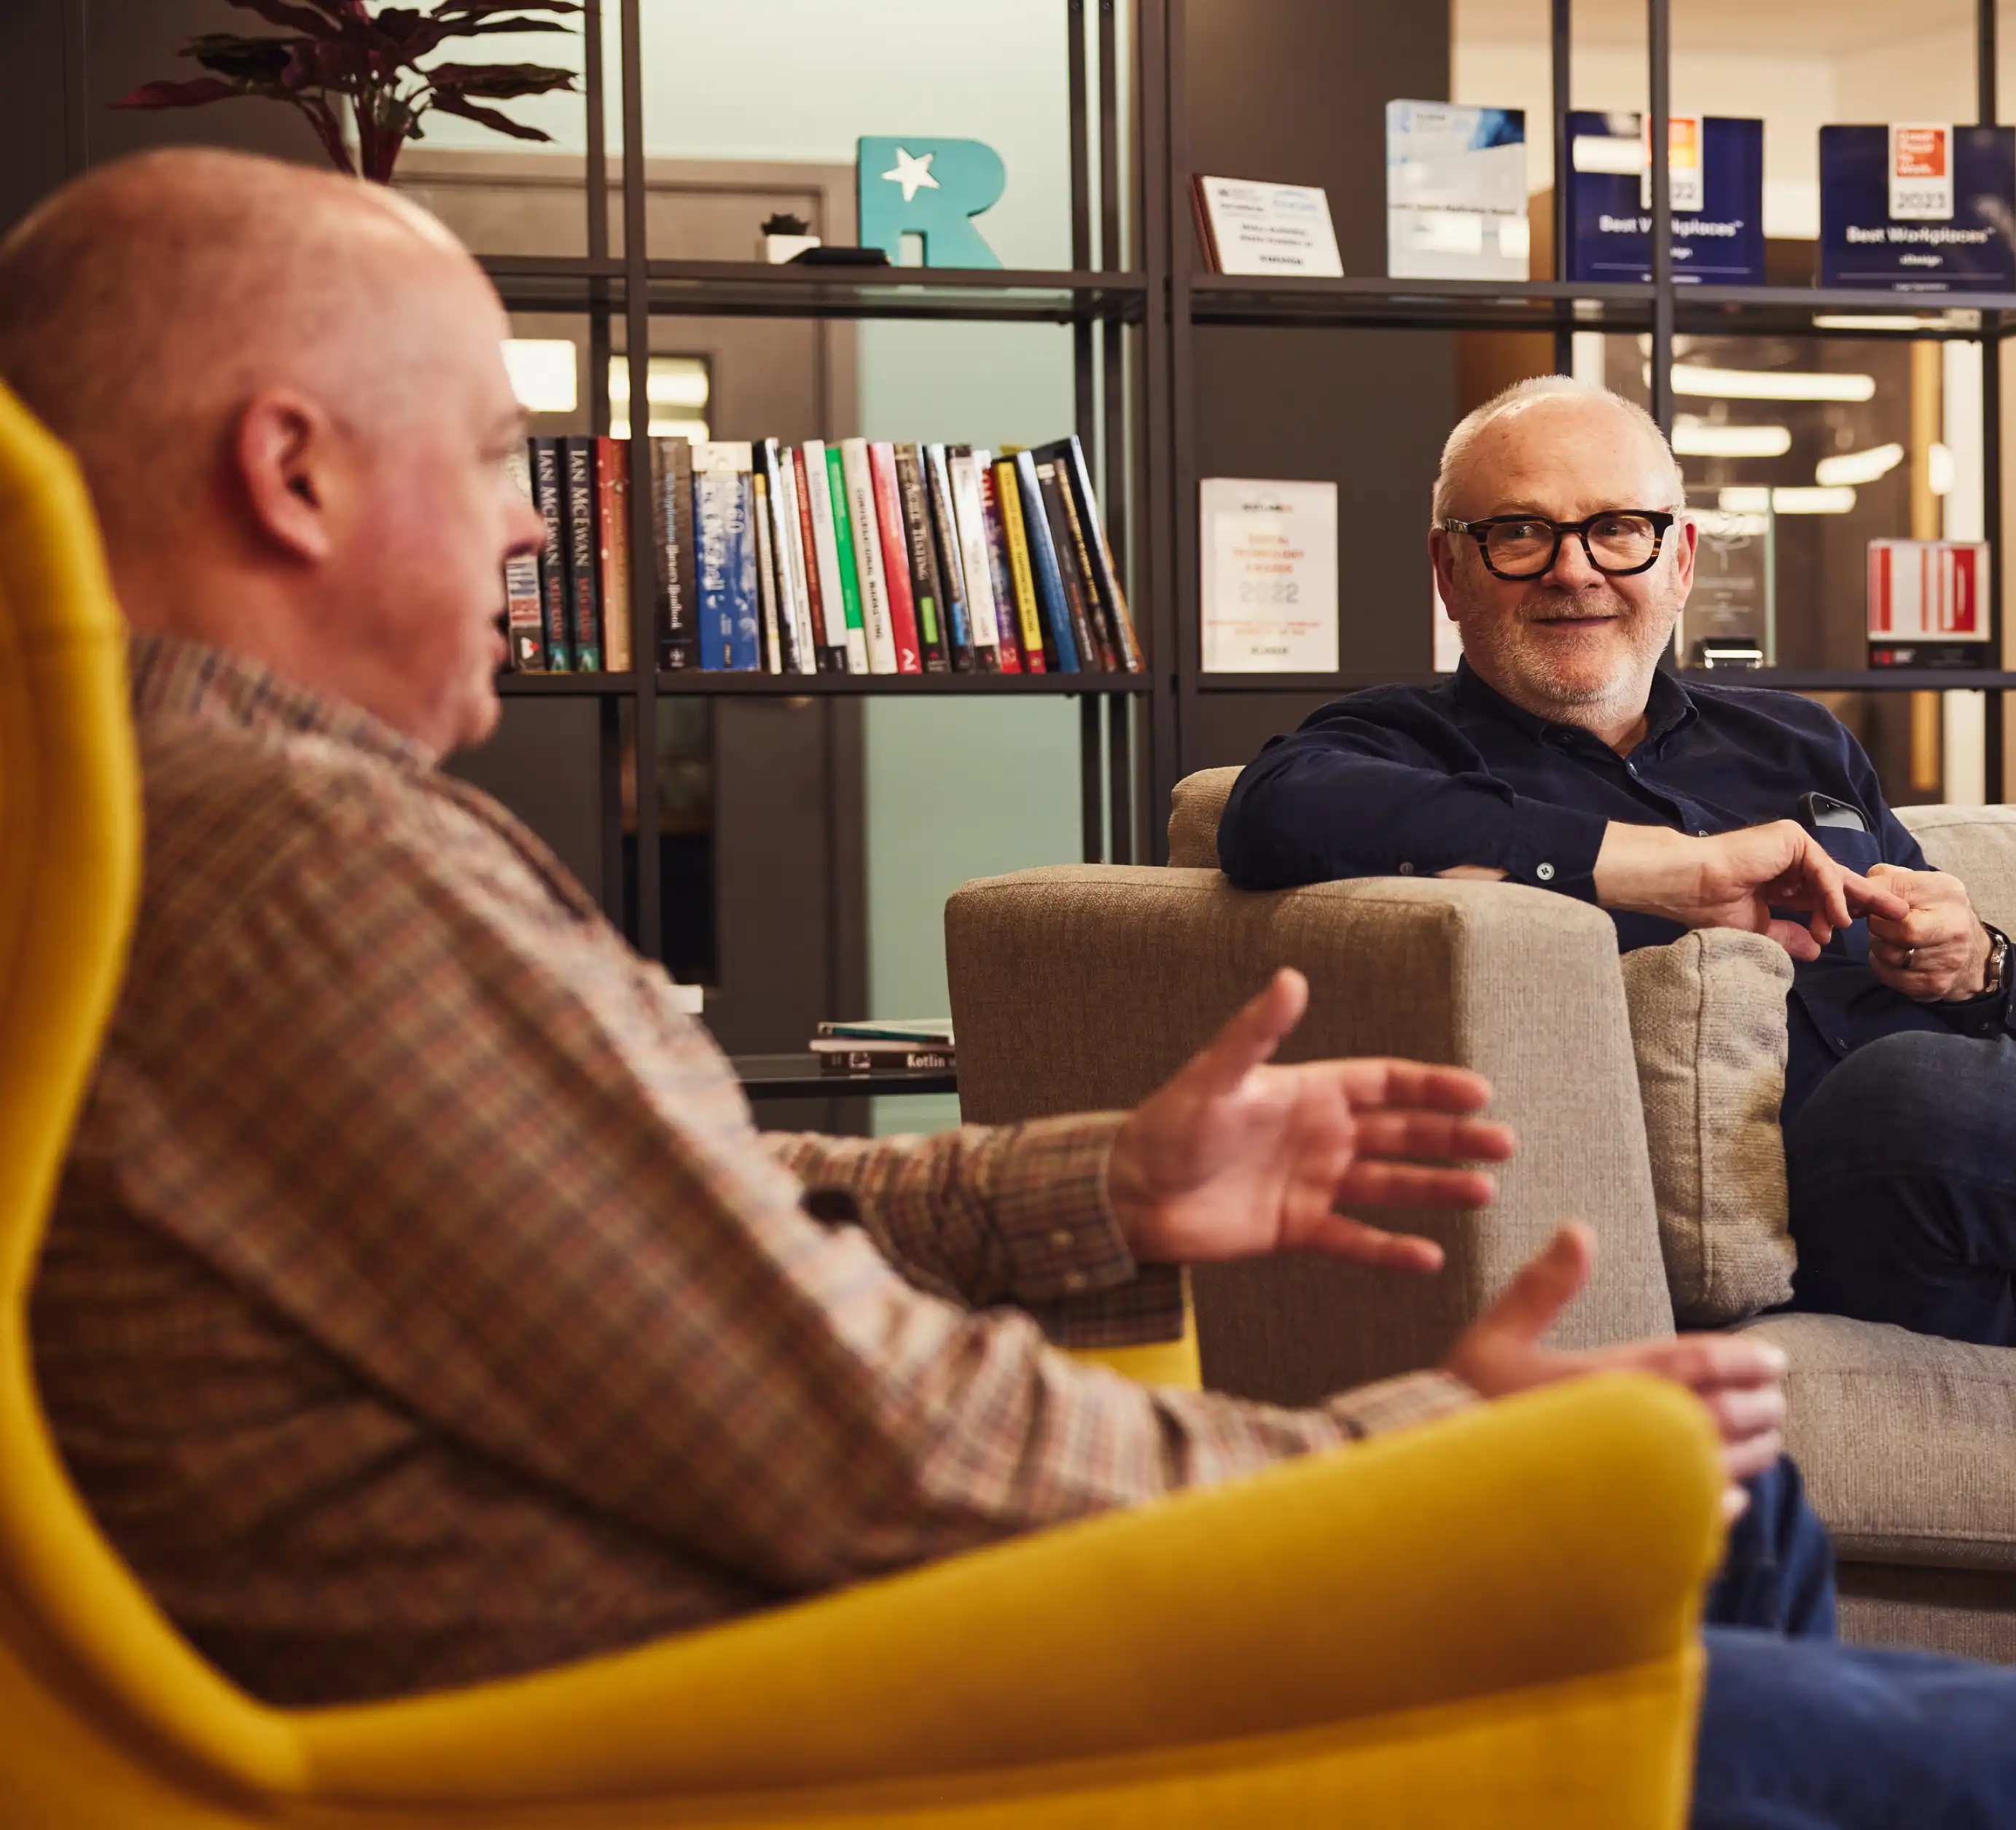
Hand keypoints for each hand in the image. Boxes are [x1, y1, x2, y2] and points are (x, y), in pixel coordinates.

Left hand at [1107, 968, 1514, 1275]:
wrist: (1129, 1196)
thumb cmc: (1166, 1127)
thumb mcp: (1216, 1078)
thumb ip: (1256, 1033)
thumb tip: (1291, 979)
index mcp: (1307, 1091)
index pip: (1385, 1083)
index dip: (1431, 1087)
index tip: (1479, 1093)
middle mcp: (1318, 1135)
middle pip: (1400, 1133)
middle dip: (1451, 1138)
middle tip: (1503, 1145)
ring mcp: (1311, 1183)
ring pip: (1388, 1185)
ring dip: (1435, 1189)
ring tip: (1484, 1194)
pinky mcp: (1296, 1228)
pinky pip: (1354, 1240)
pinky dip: (1390, 1249)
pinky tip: (1431, 1257)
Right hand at [1444, 1223, 1787, 1517]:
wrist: (1440, 1485)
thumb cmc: (1465, 1407)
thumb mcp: (1496, 1336)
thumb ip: (1544, 1286)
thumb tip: (1578, 1229)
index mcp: (1606, 1381)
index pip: (1698, 1364)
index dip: (1743, 1359)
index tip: (1774, 1360)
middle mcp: (1632, 1434)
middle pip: (1722, 1415)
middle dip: (1759, 1404)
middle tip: (1777, 1397)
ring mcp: (1636, 1485)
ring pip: (1718, 1466)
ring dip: (1753, 1450)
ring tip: (1769, 1439)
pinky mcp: (1632, 1525)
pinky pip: (1696, 1517)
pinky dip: (1722, 1505)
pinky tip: (1735, 1498)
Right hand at [1595, 820, 1906, 960]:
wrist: (1688, 885)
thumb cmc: (1708, 906)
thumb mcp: (1757, 928)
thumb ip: (1788, 935)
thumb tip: (1818, 948)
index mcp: (1776, 879)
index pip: (1818, 894)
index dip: (1842, 910)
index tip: (1863, 928)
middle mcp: (1785, 858)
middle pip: (1835, 880)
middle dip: (1866, 899)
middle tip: (1898, 913)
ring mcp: (1789, 845)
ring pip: (1831, 876)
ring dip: (1845, 905)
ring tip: (1859, 926)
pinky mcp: (1791, 838)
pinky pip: (1822, 870)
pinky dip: (1832, 894)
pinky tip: (1837, 917)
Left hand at [1865, 863, 1992, 1001]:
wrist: (1969, 950)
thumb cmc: (1930, 910)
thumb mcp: (1914, 884)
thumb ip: (1883, 879)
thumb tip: (1850, 893)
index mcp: (1947, 892)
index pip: (1896, 892)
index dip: (1873, 900)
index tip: (1865, 905)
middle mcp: (1955, 926)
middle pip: (1902, 931)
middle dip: (1878, 928)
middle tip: (1878, 925)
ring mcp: (1950, 958)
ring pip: (1891, 956)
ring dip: (1879, 948)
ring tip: (1890, 940)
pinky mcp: (1937, 984)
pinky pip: (1891, 977)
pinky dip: (1883, 967)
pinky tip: (1895, 958)